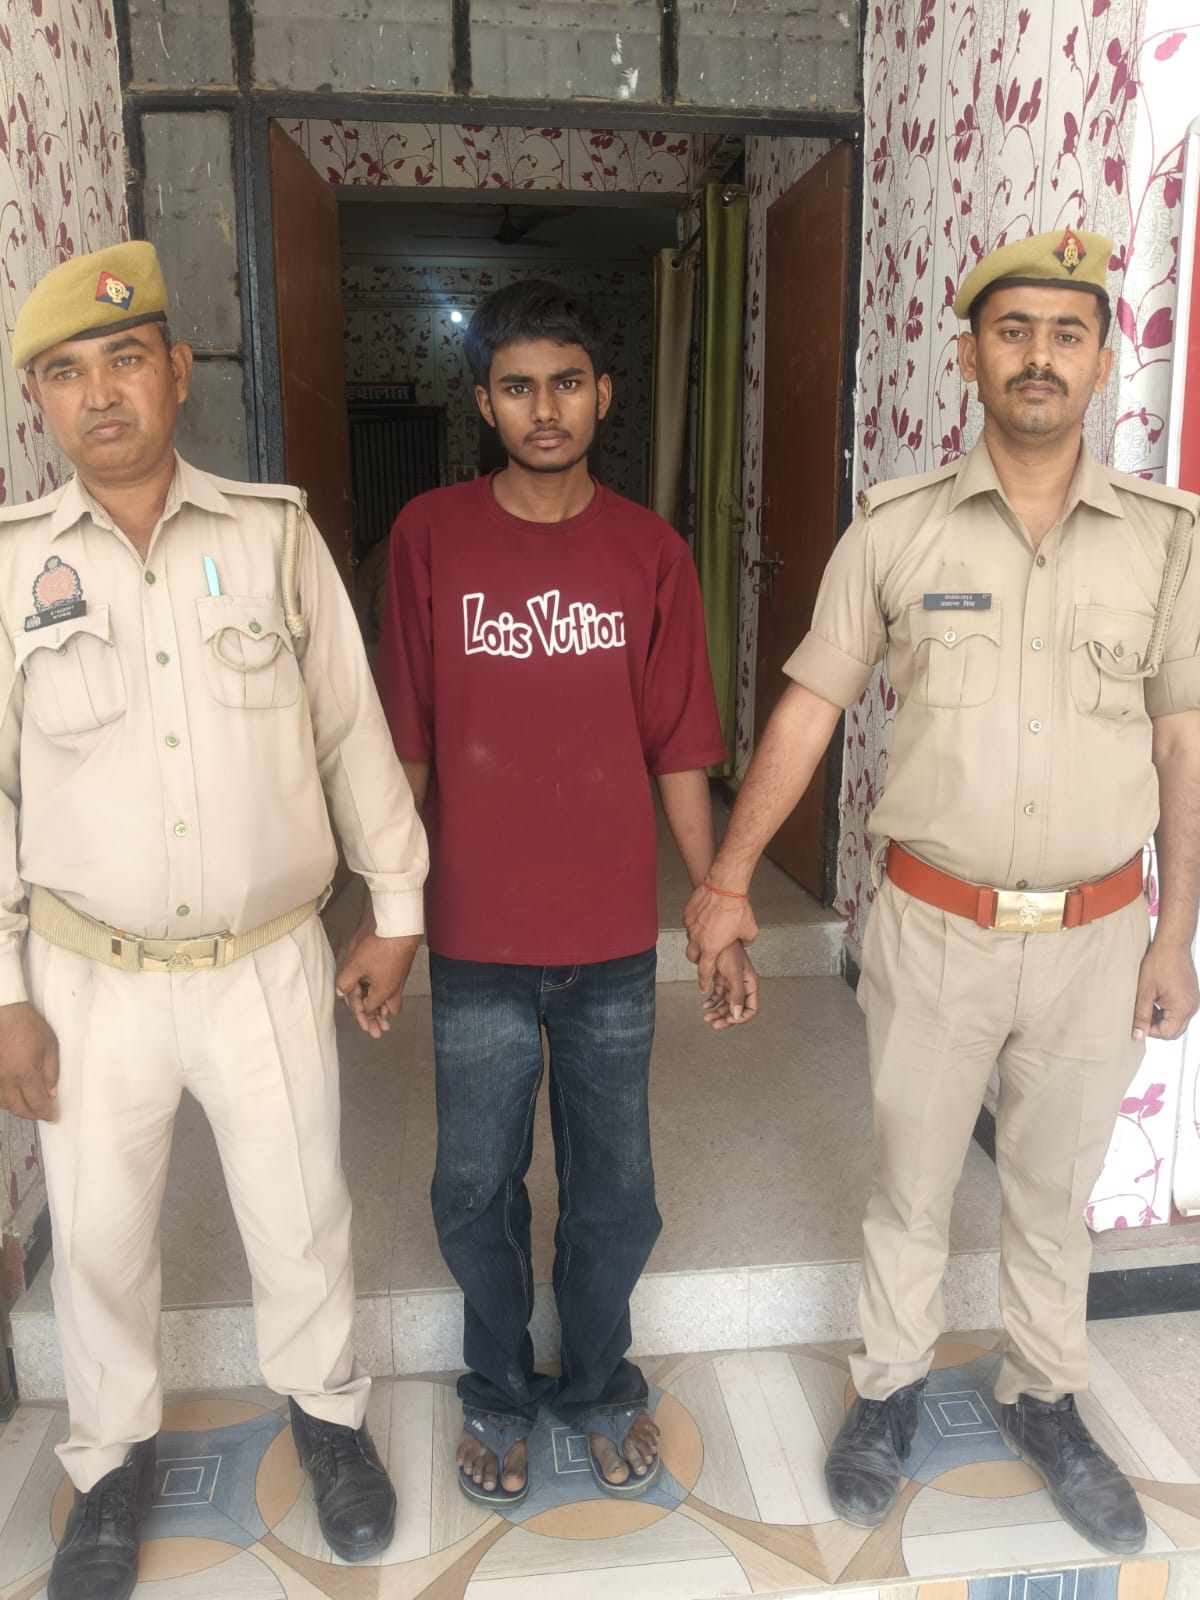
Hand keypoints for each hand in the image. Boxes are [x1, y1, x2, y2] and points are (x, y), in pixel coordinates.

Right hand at [0, 1001, 59, 1121]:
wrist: (4, 1013)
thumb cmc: (29, 1026)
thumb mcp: (50, 1046)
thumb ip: (51, 1071)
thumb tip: (51, 1092)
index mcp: (25, 1074)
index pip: (37, 1102)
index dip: (46, 1113)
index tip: (53, 1118)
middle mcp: (7, 1080)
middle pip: (18, 1108)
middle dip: (32, 1115)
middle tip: (43, 1115)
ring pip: (4, 1104)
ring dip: (18, 1108)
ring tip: (30, 1106)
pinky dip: (6, 1099)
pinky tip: (14, 1096)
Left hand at [336, 929, 420, 1038]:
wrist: (400, 928)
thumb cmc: (379, 946)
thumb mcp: (355, 965)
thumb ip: (346, 981)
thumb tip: (341, 992)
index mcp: (382, 992)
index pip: (368, 1009)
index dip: (359, 1014)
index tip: (359, 1023)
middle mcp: (394, 989)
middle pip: (388, 1009)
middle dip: (380, 1018)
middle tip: (377, 1030)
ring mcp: (400, 979)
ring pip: (394, 999)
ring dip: (386, 1007)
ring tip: (382, 1015)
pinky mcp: (402, 968)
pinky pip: (395, 988)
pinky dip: (388, 993)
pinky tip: (381, 989)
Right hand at [684, 882, 757, 993]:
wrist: (725, 887)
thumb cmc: (738, 909)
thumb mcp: (749, 932)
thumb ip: (745, 943)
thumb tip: (745, 943)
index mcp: (712, 949)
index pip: (704, 972)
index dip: (704, 981)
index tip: (703, 987)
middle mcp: (698, 939)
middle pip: (692, 957)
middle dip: (698, 960)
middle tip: (705, 957)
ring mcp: (690, 926)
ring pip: (690, 939)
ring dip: (697, 941)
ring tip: (708, 934)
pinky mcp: (687, 913)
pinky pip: (689, 924)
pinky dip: (696, 925)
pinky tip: (705, 919)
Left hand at [701, 942, 758, 1029]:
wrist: (713, 937)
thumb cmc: (728, 950)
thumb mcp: (733, 974)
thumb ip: (736, 994)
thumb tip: (736, 1014)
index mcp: (750, 984)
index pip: (751, 1008)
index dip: (740, 1017)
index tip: (729, 1020)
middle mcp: (742, 985)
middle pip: (737, 1009)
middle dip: (726, 1018)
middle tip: (714, 1024)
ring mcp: (731, 983)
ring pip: (725, 1004)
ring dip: (716, 1012)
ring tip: (706, 1016)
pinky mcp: (720, 980)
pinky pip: (717, 996)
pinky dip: (711, 1002)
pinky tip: (705, 1005)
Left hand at [1132, 936, 1199, 1040]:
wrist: (1172, 944)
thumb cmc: (1159, 963)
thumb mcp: (1144, 991)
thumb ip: (1141, 1015)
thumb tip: (1138, 1035)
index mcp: (1182, 1009)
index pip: (1166, 1034)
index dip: (1150, 1031)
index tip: (1138, 1021)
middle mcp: (1192, 1007)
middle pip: (1174, 1031)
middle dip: (1157, 1027)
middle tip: (1142, 1015)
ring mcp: (1193, 1001)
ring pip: (1177, 1022)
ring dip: (1162, 1019)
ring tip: (1147, 1005)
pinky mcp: (1191, 995)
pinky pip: (1180, 1011)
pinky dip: (1168, 1011)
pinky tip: (1155, 1000)